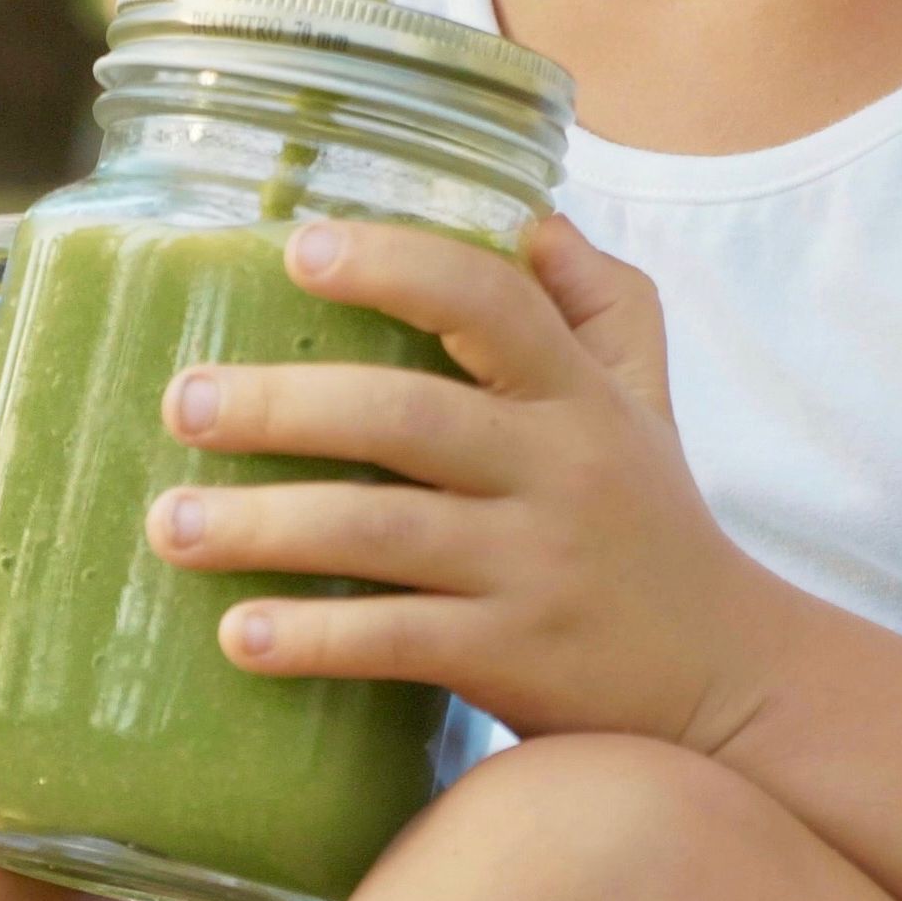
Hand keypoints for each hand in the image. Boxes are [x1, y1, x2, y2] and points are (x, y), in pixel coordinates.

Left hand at [144, 212, 793, 753]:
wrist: (731, 681)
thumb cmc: (656, 531)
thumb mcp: (649, 406)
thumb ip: (604, 306)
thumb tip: (533, 219)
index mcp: (579, 397)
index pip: (490, 300)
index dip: (393, 265)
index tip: (297, 249)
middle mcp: (559, 470)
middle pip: (405, 415)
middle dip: (282, 406)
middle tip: (183, 404)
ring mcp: (535, 567)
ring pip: (380, 531)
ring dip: (262, 527)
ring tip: (170, 526)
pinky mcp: (515, 657)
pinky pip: (397, 641)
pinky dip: (314, 636)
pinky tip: (239, 635)